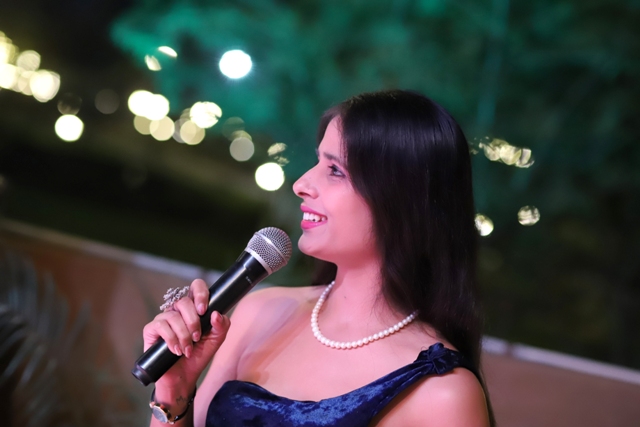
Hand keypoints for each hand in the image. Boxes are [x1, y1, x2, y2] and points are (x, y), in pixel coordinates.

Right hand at [142, 279, 230, 397]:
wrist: (183, 377)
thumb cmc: (198, 356)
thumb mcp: (216, 340)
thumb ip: (222, 326)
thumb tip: (216, 313)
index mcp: (193, 308)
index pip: (195, 287)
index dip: (200, 293)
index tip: (204, 310)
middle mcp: (177, 311)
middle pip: (184, 302)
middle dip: (193, 321)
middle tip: (197, 337)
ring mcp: (163, 319)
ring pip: (173, 316)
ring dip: (184, 335)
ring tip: (188, 349)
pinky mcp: (151, 330)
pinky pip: (160, 326)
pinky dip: (171, 339)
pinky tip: (176, 350)